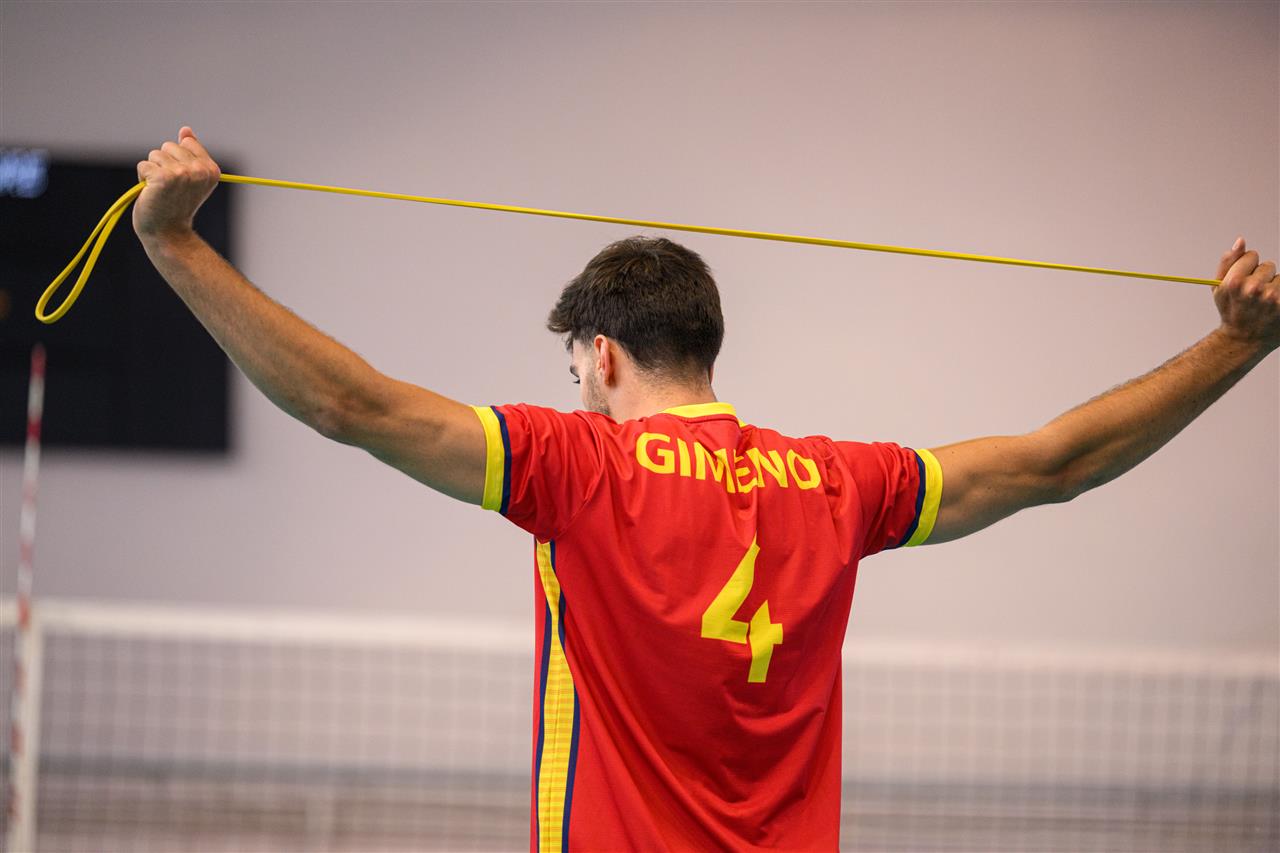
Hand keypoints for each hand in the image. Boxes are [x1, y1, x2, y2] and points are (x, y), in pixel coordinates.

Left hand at [133, 126, 220, 240]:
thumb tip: (185, 130)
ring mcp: (182, 174)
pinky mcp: (163, 178)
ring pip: (155, 155)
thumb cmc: (176, 205)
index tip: (182, 180)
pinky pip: (144, 165)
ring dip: (152, 171)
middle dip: (163, 163)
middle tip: (169, 187)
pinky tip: (151, 193)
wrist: (167, 232)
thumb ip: (190, 153)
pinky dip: (143, 178)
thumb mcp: (190, 177)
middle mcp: (200, 171)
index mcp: (212, 169)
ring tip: (160, 190)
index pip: (187, 142)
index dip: (178, 159)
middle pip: (169, 146)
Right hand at [1214, 237, 1279, 350]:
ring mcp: (1273, 298)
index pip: (1252, 255)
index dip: (1247, 267)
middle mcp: (1254, 289)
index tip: (1243, 280)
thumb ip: (1228, 262)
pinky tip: (1275, 306)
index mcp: (1235, 281)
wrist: (1245, 340)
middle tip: (1254, 296)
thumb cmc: (1231, 311)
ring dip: (1275, 287)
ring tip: (1266, 303)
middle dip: (1263, 277)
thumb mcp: (1218, 288)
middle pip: (1268, 266)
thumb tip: (1241, 240)